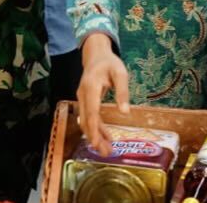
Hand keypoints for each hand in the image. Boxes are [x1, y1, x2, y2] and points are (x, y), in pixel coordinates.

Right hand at [77, 33, 130, 156]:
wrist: (96, 54)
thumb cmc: (109, 62)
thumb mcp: (120, 73)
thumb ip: (122, 92)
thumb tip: (125, 112)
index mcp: (91, 88)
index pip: (91, 113)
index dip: (94, 130)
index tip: (98, 144)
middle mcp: (83, 95)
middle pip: (86, 121)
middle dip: (94, 138)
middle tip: (106, 153)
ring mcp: (82, 98)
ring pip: (86, 121)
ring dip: (95, 136)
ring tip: (107, 149)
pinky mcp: (85, 100)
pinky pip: (89, 117)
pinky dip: (96, 128)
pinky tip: (105, 136)